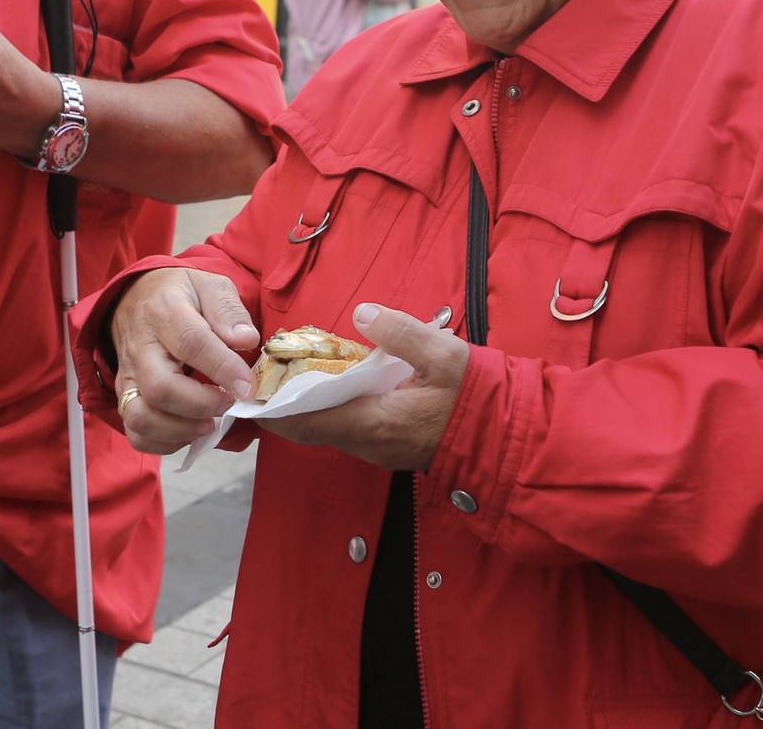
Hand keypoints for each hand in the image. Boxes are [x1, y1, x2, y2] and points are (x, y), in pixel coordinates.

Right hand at [108, 266, 260, 454]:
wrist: (137, 297)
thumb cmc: (181, 295)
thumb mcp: (209, 285)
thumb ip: (228, 310)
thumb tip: (246, 340)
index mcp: (164, 311)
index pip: (190, 342)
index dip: (222, 368)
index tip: (247, 386)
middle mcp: (140, 346)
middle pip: (160, 387)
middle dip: (201, 404)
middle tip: (228, 402)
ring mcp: (127, 375)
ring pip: (141, 416)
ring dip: (181, 429)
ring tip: (209, 422)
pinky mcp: (124, 396)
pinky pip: (135, 433)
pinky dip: (165, 443)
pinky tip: (190, 431)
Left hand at [258, 304, 469, 471]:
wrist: (509, 433)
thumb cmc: (476, 395)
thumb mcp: (443, 354)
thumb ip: (402, 332)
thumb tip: (364, 313)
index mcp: (373, 424)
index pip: (307, 422)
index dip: (274, 408)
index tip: (252, 390)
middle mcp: (369, 444)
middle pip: (311, 428)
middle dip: (285, 405)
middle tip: (267, 375)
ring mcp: (380, 449)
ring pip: (329, 430)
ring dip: (307, 407)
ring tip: (290, 374)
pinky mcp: (390, 445)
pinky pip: (348, 429)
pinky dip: (330, 410)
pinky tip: (329, 384)